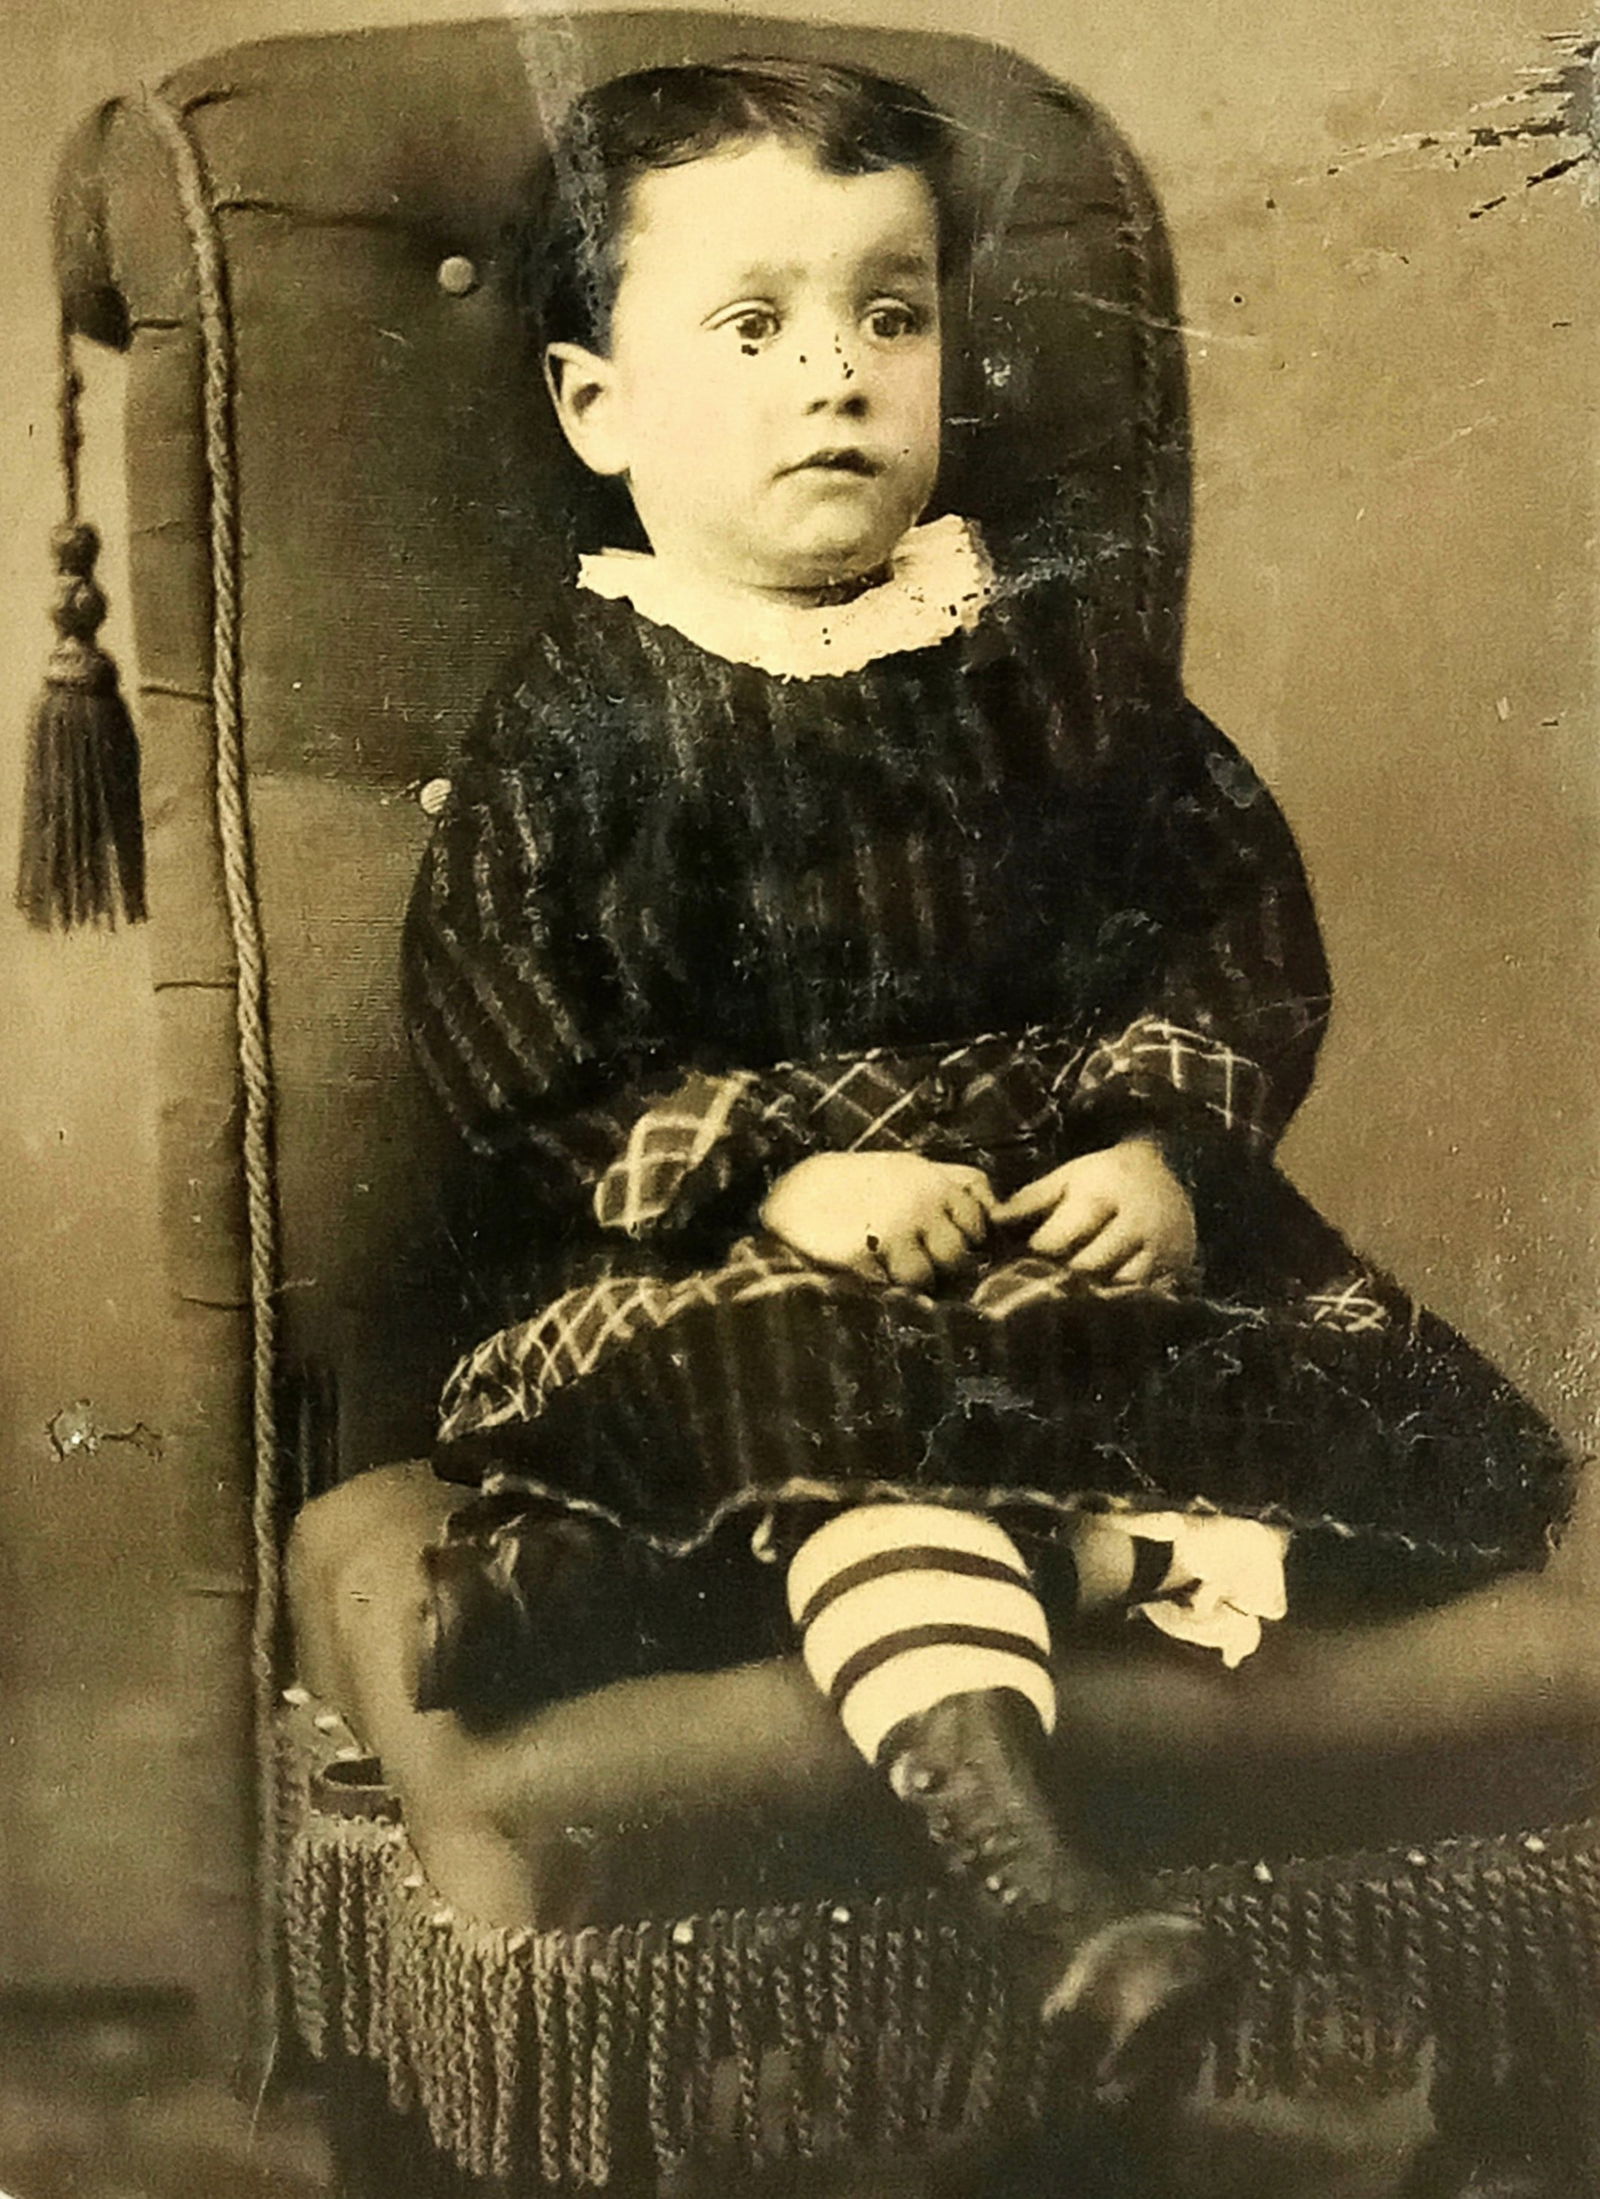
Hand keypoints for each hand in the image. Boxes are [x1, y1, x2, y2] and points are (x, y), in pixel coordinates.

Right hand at [760, 1152, 995, 1288]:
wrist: (797, 1191)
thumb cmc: (859, 1182)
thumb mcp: (908, 1167)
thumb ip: (952, 1181)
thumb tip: (997, 1206)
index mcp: (932, 1181)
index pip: (978, 1220)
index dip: (967, 1237)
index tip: (942, 1243)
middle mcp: (919, 1203)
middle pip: (958, 1254)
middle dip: (943, 1266)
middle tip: (916, 1264)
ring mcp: (892, 1229)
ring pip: (927, 1276)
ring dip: (913, 1283)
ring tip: (889, 1274)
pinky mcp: (863, 1255)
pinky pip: (891, 1288)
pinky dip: (884, 1290)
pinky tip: (869, 1279)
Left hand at [991, 1135, 1196, 1286]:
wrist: (1172, 1170)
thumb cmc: (1108, 1177)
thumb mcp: (1070, 1176)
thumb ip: (1032, 1199)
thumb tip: (993, 1221)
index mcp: (1103, 1192)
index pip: (1060, 1237)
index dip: (1039, 1252)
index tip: (1026, 1258)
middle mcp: (1136, 1220)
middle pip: (1089, 1266)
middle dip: (1064, 1276)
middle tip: (1047, 1283)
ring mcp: (1161, 1247)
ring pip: (1119, 1286)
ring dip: (1094, 1294)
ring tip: (1075, 1294)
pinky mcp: (1176, 1268)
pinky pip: (1145, 1295)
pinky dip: (1123, 1301)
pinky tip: (1105, 1300)